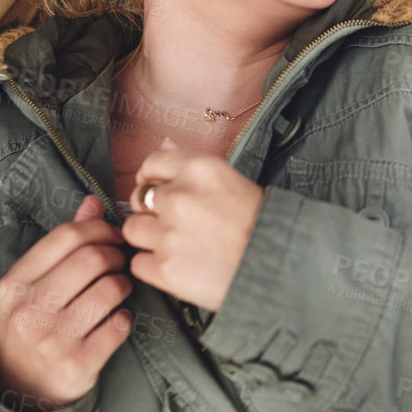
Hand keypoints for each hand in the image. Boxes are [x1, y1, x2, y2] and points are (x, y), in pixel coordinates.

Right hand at [0, 195, 132, 411]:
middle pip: (92, 259)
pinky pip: (120, 325)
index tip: (111, 236)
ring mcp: (52, 340)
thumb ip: (62, 244)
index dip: (99, 229)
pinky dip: (124, 319)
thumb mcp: (31, 286)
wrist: (18, 390)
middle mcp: (28, 311)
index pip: (66, 236)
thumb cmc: (32, 326)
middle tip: (119, 263)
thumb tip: (93, 203)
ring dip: (123, 285)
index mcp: (14, 284)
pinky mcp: (77, 365)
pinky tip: (113, 321)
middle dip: (116, 255)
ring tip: (117, 290)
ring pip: (111, 289)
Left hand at [123, 140, 263, 312]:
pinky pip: (138, 263)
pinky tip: (179, 266)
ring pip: (133, 230)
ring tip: (178, 246)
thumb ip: (192, 167)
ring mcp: (168, 233)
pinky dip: (154, 267)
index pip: (152, 164)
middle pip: (138, 198)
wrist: (278, 266)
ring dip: (150, 239)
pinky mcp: (163, 268)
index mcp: (199, 169)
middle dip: (152, 212)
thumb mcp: (231, 180)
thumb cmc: (261, 224)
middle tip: (175, 224)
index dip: (151, 179)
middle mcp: (180, 196)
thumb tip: (163, 143)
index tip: (156, 189)